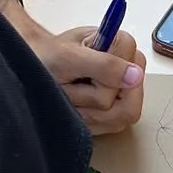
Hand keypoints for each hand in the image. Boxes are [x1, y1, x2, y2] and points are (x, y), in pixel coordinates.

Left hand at [0, 0, 144, 133]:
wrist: (37, 67)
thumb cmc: (49, 57)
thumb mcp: (70, 57)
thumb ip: (103, 65)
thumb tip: (134, 76)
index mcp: (124, 45)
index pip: (132, 76)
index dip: (104, 80)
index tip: (82, 69)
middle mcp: (130, 70)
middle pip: (128, 106)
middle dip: (95, 103)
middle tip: (74, 85)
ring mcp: (125, 94)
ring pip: (118, 119)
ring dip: (89, 112)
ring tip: (72, 94)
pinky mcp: (117, 112)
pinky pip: (111, 127)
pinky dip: (89, 121)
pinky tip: (76, 107)